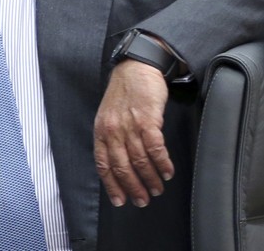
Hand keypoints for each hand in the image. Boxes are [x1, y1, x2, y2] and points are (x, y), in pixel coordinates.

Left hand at [94, 59, 172, 207]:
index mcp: (101, 131)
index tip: (119, 200)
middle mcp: (112, 130)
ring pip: (139, 160)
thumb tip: (118, 163)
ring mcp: (129, 125)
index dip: (112, 185)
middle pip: (122, 167)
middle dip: (133, 187)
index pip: (103, 164)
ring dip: (150, 179)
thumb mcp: (108, 116)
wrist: (136, 68)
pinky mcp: (147, 120)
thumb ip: (110, 137)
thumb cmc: (123, 93)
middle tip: (142, 201)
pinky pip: (155, 148)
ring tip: (157, 189)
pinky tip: (167, 172)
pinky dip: (162, 163)